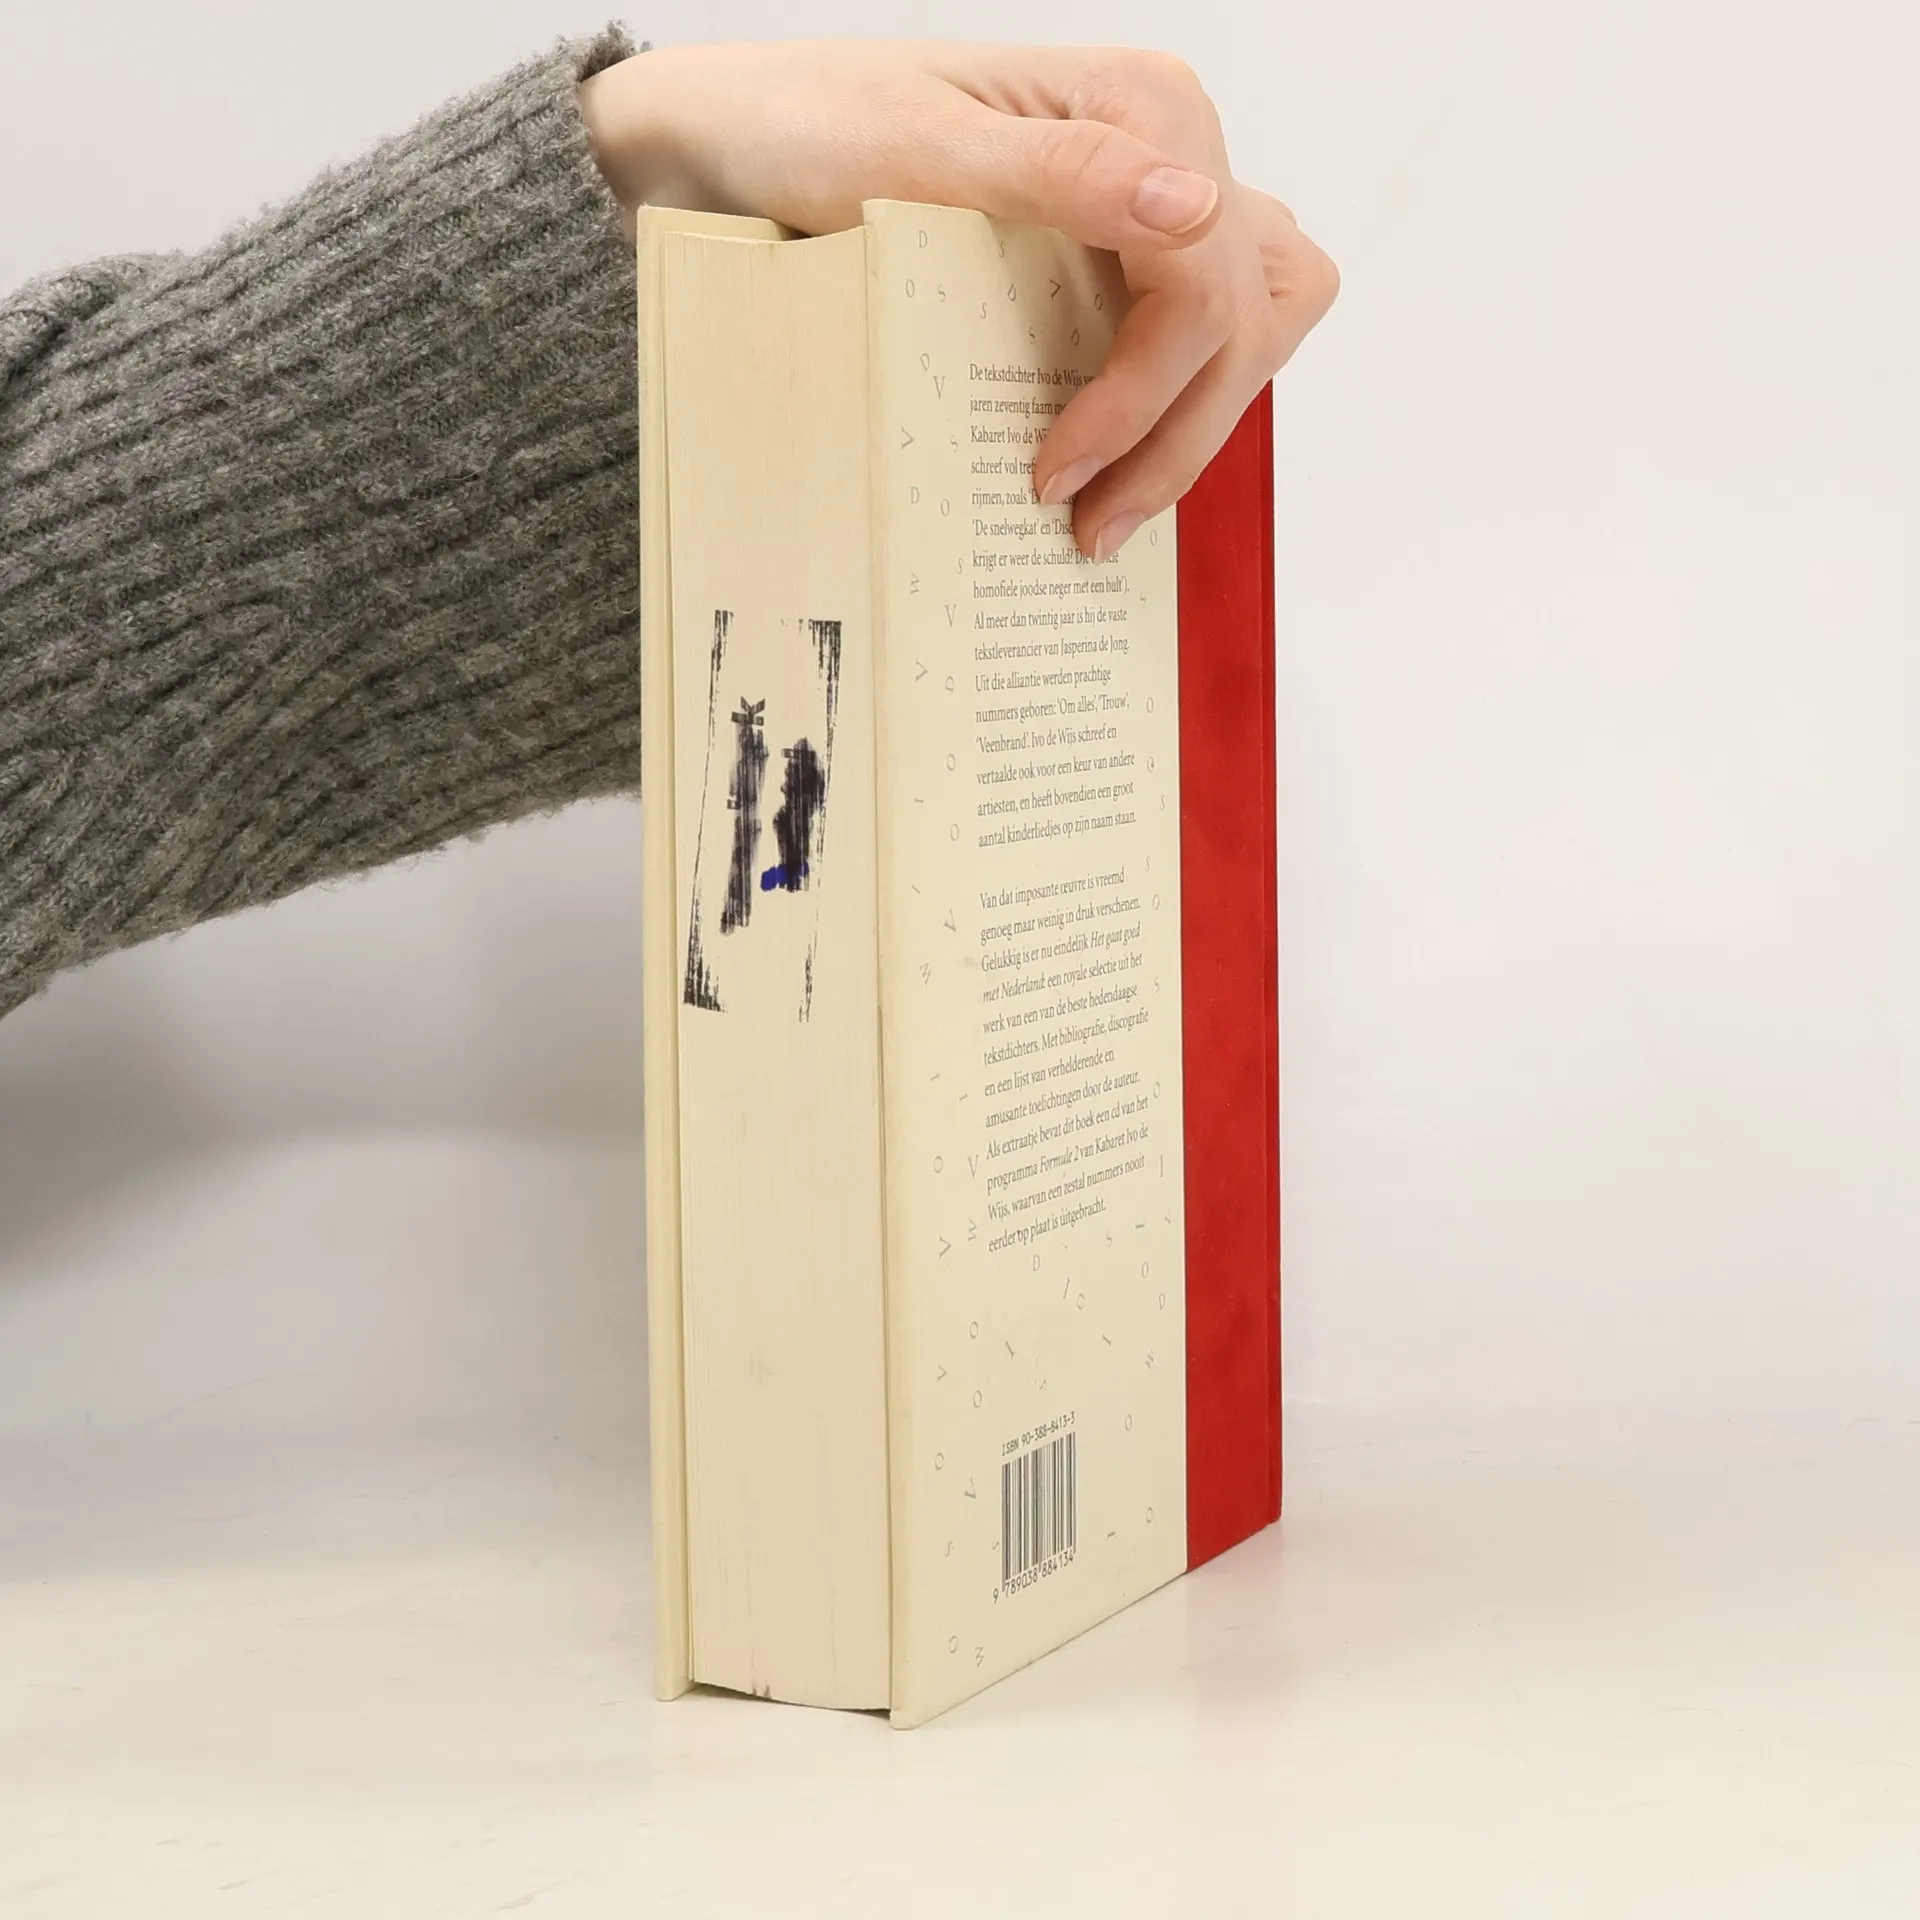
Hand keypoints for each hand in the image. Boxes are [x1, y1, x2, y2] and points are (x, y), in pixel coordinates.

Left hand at [580, 41, 1337, 559]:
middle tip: (1088, 528)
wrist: (740, 139)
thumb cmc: (811, 125)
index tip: (1053, 476)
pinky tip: (1119, 460)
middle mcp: (1168, 150)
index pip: (1208, 280)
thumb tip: (1196, 211)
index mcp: (1144, 108)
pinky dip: (1178, 405)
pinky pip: (1201, 336)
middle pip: (1246, 319)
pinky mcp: (1122, 255)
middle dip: (1177, 436)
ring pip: (1250, 331)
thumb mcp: (919, 149)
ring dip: (1194, 429)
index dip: (1145, 394)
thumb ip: (1063, 174)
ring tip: (1109, 513)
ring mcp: (1151, 206)